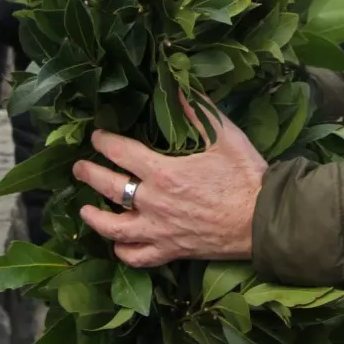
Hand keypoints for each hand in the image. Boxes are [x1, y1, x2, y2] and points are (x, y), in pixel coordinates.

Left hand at [74, 90, 267, 267]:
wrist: (264, 221)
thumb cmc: (246, 176)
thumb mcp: (225, 136)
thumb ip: (197, 111)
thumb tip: (178, 86)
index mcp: (165, 172)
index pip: (121, 153)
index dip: (104, 142)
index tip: (96, 136)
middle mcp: (154, 203)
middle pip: (109, 188)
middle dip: (88, 175)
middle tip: (78, 168)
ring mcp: (160, 231)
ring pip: (114, 229)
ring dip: (95, 218)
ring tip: (85, 209)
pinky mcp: (171, 251)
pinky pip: (138, 257)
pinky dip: (123, 252)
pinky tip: (118, 244)